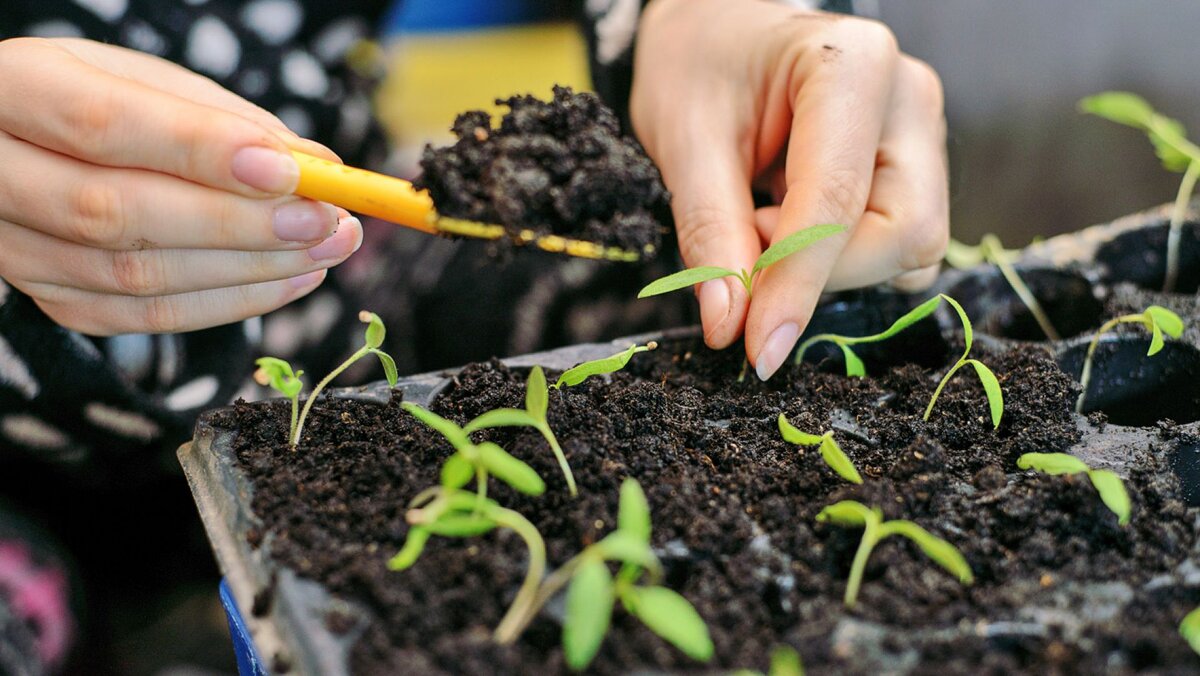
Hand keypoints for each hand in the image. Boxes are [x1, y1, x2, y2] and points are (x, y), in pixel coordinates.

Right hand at [0, 38, 360, 335]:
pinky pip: (141, 316)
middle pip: (116, 213)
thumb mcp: (146, 82)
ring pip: (133, 276)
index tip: (293, 170)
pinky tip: (291, 279)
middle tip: (327, 221)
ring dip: (250, 269)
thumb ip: (223, 118)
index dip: (201, 151)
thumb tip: (315, 164)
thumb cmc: (96, 101)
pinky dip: (228, 303)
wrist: (21, 146)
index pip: (100, 125)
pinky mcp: (46, 296)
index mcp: (10, 87)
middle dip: (240, 224)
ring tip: (327, 247)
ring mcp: (12, 245)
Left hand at [631, 0, 948, 378]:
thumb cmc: (697, 66)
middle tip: (741, 242)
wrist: (716, 26)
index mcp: (853, 66)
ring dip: (828, 266)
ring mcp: (919, 135)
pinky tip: (786, 222)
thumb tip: (730, 328)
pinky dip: (837, 258)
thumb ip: (709, 233)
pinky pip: (895, 244)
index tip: (757, 350)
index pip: (838, 200)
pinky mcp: (912, 168)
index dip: (797, 285)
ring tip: (758, 219)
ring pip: (908, 247)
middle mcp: (909, 99)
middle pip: (903, 232)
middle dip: (820, 271)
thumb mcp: (683, 141)